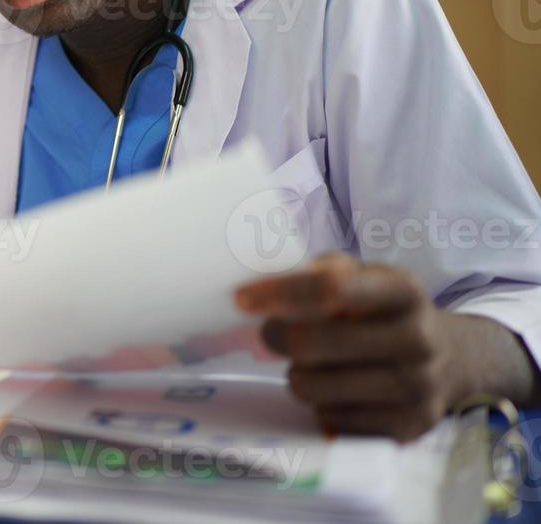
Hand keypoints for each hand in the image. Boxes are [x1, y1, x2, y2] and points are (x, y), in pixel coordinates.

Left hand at [235, 252, 469, 440]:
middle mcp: (417, 339)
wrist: (455, 360)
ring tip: (313, 364)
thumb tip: (271, 280)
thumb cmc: (389, 312)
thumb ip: (324, 270)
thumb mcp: (369, 278)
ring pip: (314, 387)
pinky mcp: (408, 427)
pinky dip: (322, 405)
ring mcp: (417, 387)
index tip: (242, 299)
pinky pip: (331, 419)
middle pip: (311, 344)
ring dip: (298, 375)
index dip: (280, 293)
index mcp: (404, 292)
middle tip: (271, 334)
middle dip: (276, 337)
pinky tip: (338, 390)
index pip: (331, 288)